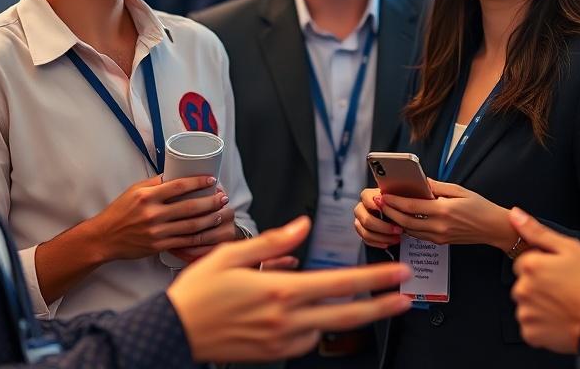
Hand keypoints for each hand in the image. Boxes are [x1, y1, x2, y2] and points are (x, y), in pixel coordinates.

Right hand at [88, 175, 234, 261]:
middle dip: (210, 202)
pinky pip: (183, 242)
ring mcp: (156, 232)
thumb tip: (177, 174)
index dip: (198, 182)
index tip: (212, 179)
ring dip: (209, 219)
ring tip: (220, 213)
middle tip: (223, 197)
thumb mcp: (135, 190)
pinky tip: (209, 233)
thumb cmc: (120, 211)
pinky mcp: (158, 246)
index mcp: (147, 196)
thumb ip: (156, 183)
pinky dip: (199, 238)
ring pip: (190, 226)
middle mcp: (153, 214)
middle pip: (190, 207)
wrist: (104, 237)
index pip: (179, 186)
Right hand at [167, 217, 411, 362]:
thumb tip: (304, 225)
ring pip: (324, 328)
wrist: (174, 331)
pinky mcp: (272, 354)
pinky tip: (302, 310)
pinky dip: (309, 324)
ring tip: (352, 298)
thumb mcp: (233, 254)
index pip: (339, 284)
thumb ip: (274, 240)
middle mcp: (285, 320)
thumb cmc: (199, 290)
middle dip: (380, 306)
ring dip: (341, 314)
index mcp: (280, 291)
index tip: (397, 274)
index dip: (373, 280)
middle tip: (405, 297)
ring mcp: (280, 341)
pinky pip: (303, 339)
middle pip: (345, 315)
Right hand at [354, 188, 402, 248]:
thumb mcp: (397, 197)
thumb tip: (392, 200)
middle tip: (399, 230)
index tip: (386, 210)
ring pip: (365, 232)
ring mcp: (360, 221)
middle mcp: (361, 208)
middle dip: (383, 227)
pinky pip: (366, 240)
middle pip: (366, 219)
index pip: (365, 198)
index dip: (374, 205)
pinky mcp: (362, 232)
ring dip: (382, 237)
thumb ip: (393, 199)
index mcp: (367, 196)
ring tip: (396, 238)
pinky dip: (378, 243)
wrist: (397, 213)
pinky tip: (389, 243)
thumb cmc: (397, 203)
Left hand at [377, 179, 514, 249]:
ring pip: (410, 230)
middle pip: (406, 221)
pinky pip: (419, 235)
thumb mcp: (459, 190)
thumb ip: (437, 187)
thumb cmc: (480, 207)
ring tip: (387, 209)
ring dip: (396, 220)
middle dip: (390, 211)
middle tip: (378, 202)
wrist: (494, 228)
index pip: (411, 207)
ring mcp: (439, 236)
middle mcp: (439, 226)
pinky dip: (408, 227)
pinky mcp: (441, 242)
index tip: (383, 195)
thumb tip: (420, 181)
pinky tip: (402, 219)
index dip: (394, 201)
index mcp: (443, 211)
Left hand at [509, 207, 579, 353]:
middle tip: (565, 290)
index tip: (560, 273)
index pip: (524, 262)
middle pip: (524, 283)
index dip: (543, 266)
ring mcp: (525, 313)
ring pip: (527, 304)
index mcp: (529, 265)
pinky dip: (542, 324)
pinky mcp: (531, 334)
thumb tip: (514, 214)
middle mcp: (521, 289)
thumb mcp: (570, 248)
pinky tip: (560, 320)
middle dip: (540, 285)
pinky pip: (531, 326)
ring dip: (540, 305)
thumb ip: (537, 231)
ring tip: (565, 305)